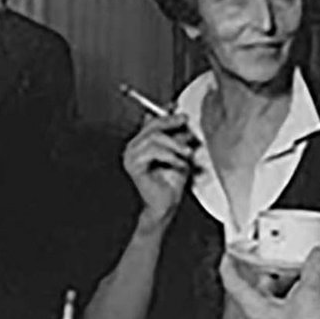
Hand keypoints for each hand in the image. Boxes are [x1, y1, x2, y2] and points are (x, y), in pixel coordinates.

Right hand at [123, 113, 194, 232]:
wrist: (166, 204)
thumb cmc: (172, 181)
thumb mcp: (179, 153)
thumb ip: (176, 135)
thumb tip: (179, 114)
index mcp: (141, 143)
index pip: (153, 121)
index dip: (167, 114)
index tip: (183, 114)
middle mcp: (133, 147)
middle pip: (153, 125)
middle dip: (173, 125)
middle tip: (188, 131)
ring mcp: (131, 156)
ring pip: (154, 137)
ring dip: (175, 144)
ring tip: (187, 153)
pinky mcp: (133, 165)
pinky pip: (153, 151)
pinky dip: (170, 156)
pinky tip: (180, 163)